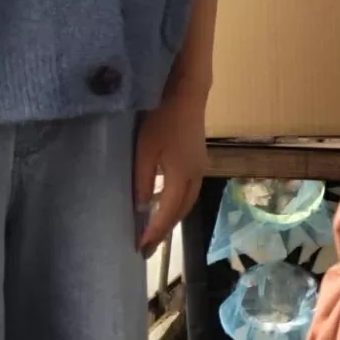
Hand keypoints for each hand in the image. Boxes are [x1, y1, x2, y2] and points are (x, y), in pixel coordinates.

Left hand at [134, 90, 209, 253]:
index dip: (154, 232)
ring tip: (156, 231)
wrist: (187, 91)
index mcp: (183, 176)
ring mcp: (199, 167)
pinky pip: (188, 191)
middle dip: (165, 231)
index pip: (167, 212)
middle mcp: (196, 176)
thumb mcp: (144, 150)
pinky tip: (165, 203)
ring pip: (187, 202)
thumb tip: (140, 208)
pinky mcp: (197, 159)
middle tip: (147, 247)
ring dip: (172, 218)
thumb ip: (142, 181)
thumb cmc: (162, 118)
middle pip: (181, 212)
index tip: (140, 248)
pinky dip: (176, 204)